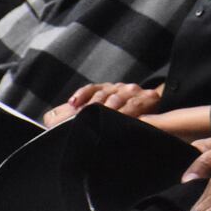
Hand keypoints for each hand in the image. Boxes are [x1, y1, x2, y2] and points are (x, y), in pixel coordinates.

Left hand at [44, 82, 163, 126]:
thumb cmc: (126, 111)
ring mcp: (134, 93)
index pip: (91, 89)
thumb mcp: (101, 109)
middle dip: (90, 108)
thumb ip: (73, 115)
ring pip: (116, 100)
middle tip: (80, 122)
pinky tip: (120, 121)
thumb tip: (48, 118)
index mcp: (106, 90)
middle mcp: (119, 88)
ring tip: (99, 122)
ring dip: (107, 111)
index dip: (81, 96)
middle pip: (101, 96)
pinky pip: (135, 106)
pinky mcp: (148, 99)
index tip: (73, 104)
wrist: (161, 107)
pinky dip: (126, 113)